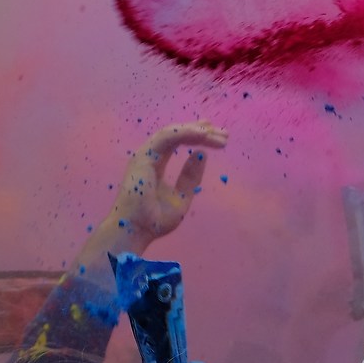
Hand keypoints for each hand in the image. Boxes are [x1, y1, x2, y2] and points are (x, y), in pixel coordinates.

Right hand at [103, 123, 228, 247]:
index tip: (219, 136)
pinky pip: (166, 138)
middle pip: (177, 135)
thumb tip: (202, 154)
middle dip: (201, 131)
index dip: (196, 136)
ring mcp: (144, 156)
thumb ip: (190, 176)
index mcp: (156, 164)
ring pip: (172, 132)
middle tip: (225, 134)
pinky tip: (203, 134)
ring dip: (196, 130)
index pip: (177, 142)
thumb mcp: (182, 195)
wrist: (138, 231)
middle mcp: (149, 156)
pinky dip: (184, 132)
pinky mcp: (143, 157)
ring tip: (216, 133)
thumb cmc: (155, 219)